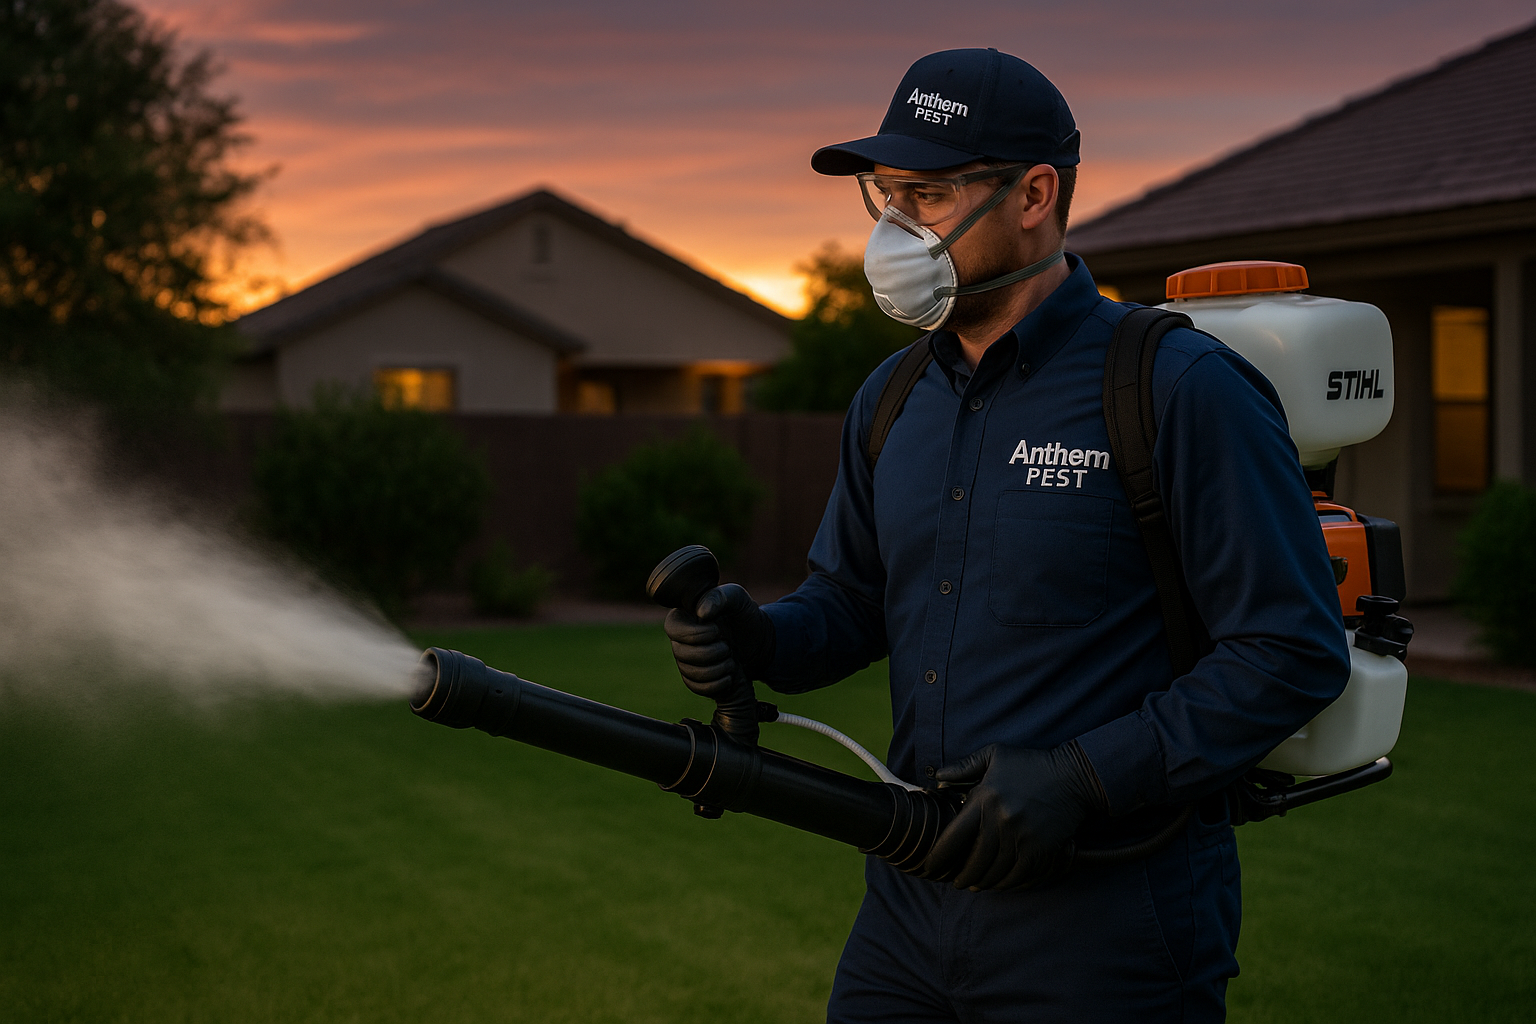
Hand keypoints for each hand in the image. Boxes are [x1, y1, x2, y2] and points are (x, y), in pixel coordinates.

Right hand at [664, 584, 774, 742]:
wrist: (757, 641)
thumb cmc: (743, 615)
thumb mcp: (736, 599)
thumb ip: (718, 598)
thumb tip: (701, 613)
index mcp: (684, 617)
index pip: (673, 628)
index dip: (695, 634)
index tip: (717, 631)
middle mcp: (679, 639)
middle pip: (680, 654)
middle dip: (710, 653)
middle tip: (728, 647)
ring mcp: (685, 660)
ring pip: (689, 673)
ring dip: (716, 670)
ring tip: (732, 661)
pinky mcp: (694, 678)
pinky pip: (695, 687)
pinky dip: (715, 685)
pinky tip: (729, 677)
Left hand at [921, 741, 1107, 891]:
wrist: (1073, 776)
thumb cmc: (1030, 764)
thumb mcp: (995, 755)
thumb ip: (964, 766)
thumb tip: (938, 778)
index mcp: (985, 799)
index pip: (954, 836)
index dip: (939, 856)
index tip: (931, 866)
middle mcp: (1001, 821)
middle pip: (974, 860)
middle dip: (962, 876)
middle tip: (956, 882)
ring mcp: (1022, 837)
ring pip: (995, 871)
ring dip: (982, 882)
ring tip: (974, 886)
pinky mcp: (1041, 848)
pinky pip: (1019, 874)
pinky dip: (1007, 883)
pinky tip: (1000, 884)